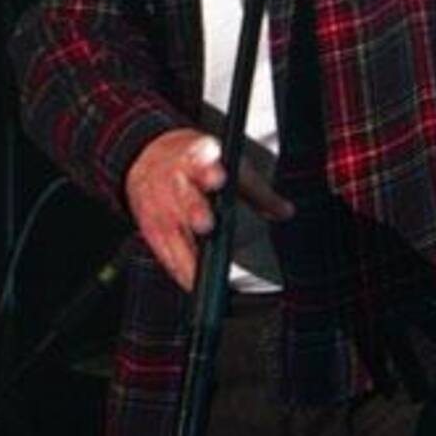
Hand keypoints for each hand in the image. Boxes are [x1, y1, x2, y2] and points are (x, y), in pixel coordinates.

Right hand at [124, 127, 294, 292]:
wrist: (150, 155)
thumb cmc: (195, 163)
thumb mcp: (224, 163)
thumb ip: (255, 190)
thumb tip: (285, 211)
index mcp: (198, 158)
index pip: (204, 161)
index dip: (211, 170)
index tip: (219, 178)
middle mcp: (176, 181)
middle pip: (185, 195)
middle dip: (195, 209)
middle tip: (207, 224)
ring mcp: (160, 205)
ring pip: (171, 228)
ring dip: (186, 250)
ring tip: (201, 271)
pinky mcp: (150, 226)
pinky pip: (163, 250)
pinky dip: (178, 267)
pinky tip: (192, 280)